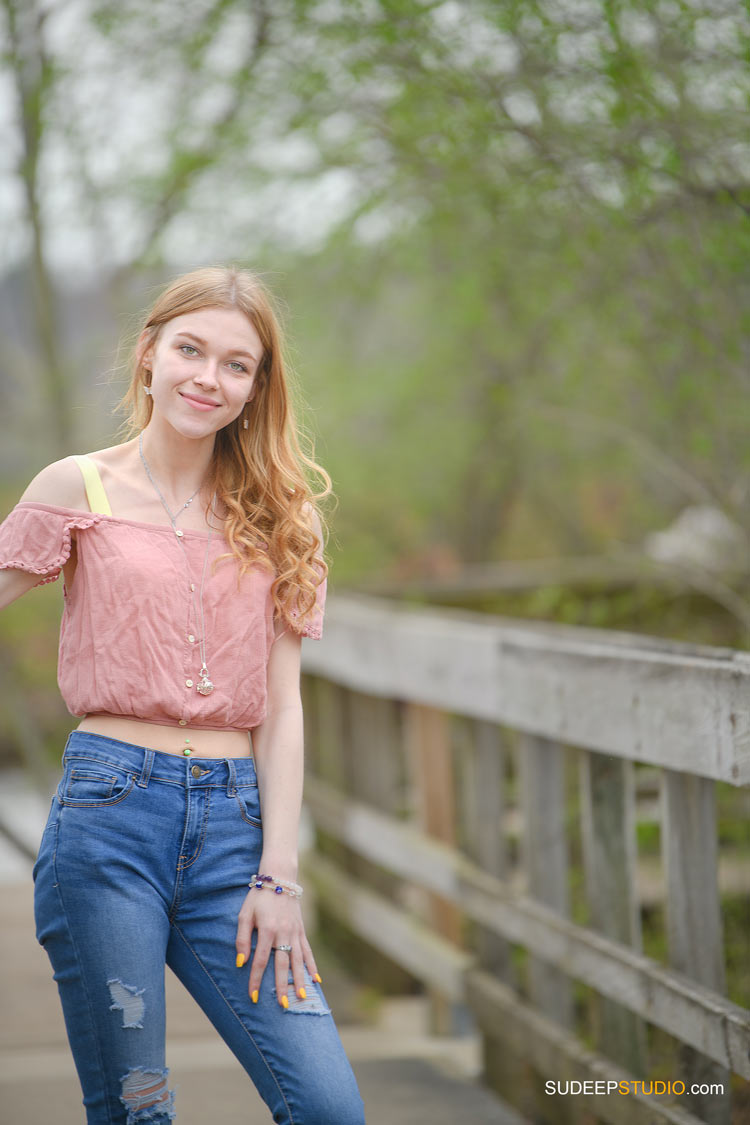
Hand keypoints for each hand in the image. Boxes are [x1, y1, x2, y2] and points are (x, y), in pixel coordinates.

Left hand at [235, 887, 319, 1007]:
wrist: (280, 877)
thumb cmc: (258, 896)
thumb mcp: (245, 914)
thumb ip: (242, 939)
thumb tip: (240, 962)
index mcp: (268, 929)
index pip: (261, 960)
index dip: (256, 979)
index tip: (253, 996)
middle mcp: (284, 932)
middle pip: (283, 964)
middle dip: (282, 985)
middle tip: (283, 1005)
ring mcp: (295, 932)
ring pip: (299, 960)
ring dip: (300, 980)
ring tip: (302, 998)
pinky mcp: (302, 930)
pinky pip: (308, 951)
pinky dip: (312, 966)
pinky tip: (316, 980)